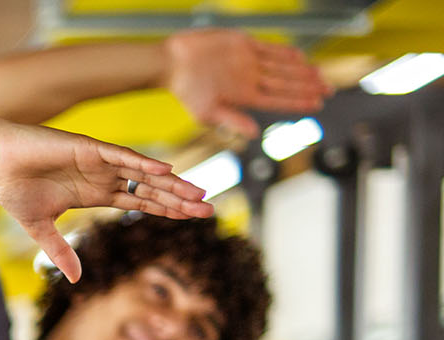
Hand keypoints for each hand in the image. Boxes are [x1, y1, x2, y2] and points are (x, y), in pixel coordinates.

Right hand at [0, 120, 211, 281]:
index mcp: (95, 194)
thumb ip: (60, 251)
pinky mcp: (88, 149)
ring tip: (199, 193)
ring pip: (144, 173)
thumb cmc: (14, 188)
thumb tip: (75, 279)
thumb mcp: (39, 228)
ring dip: (171, 183)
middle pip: (151, 189)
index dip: (166, 210)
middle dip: (179, 200)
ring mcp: (99, 162)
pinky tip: (165, 171)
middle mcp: (104, 177)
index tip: (191, 218)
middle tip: (210, 209)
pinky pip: (122, 157)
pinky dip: (143, 164)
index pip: (140, 202)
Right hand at [164, 30, 331, 139]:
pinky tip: (300, 57)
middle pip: (286, 83)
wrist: (172, 63)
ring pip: (282, 66)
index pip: (279, 100)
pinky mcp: (243, 44)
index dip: (298, 102)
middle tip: (329, 90)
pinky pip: (270, 48)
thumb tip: (254, 134)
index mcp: (244, 97)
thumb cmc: (185, 91)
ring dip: (302, 71)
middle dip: (308, 86)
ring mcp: (248, 62)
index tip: (317, 104)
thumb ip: (232, 121)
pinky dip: (285, 52)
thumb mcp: (207, 111)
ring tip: (321, 75)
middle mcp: (250, 79)